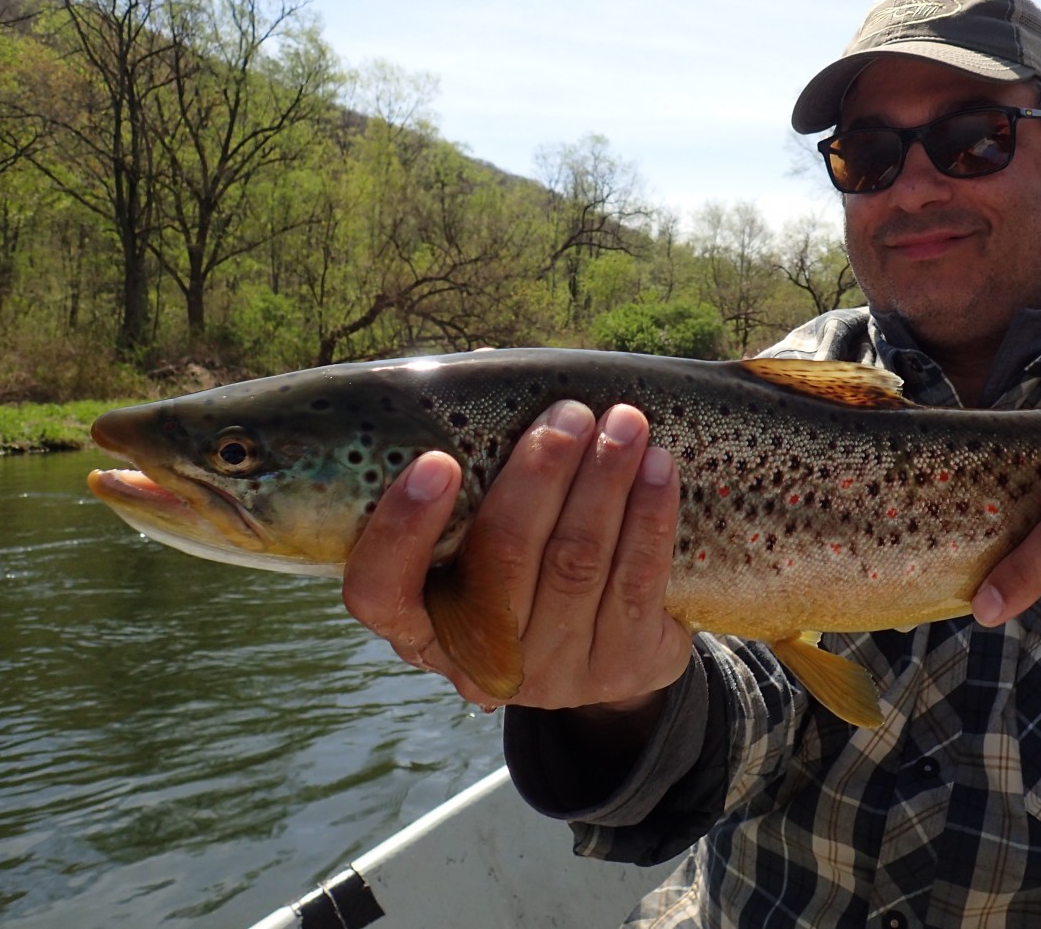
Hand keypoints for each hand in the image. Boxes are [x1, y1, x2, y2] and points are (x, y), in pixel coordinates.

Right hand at [342, 401, 691, 721]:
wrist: (607, 652)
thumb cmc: (525, 561)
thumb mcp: (482, 530)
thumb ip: (472, 460)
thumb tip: (483, 368)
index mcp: (419, 621)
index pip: (381, 589)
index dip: (403, 528)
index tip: (437, 461)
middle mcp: (475, 657)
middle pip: (502, 561)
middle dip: (540, 476)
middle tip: (569, 415)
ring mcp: (550, 673)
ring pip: (576, 562)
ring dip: (604, 482)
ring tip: (624, 423)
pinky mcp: (619, 667)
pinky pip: (637, 581)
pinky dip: (649, 516)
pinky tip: (659, 468)